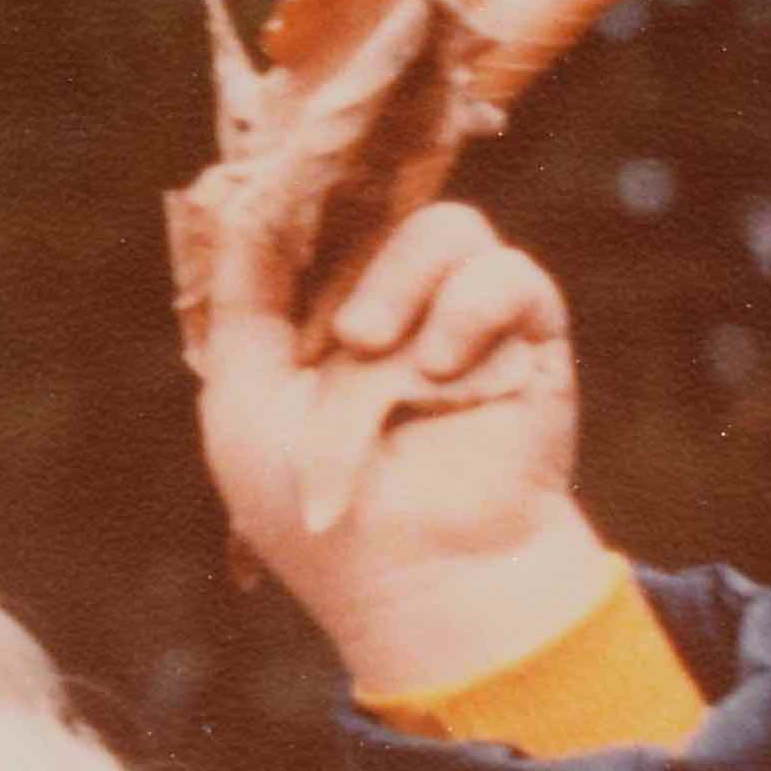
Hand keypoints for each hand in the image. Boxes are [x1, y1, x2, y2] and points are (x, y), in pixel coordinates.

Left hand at [192, 199, 617, 692]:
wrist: (415, 577)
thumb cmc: (312, 511)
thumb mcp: (244, 402)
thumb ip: (242, 302)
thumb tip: (248, 199)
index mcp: (325, 326)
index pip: (323, 224)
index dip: (305, 199)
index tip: (284, 193)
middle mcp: (397, 314)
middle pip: (385, 209)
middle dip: (355, 246)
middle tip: (348, 335)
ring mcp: (463, 322)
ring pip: (447, 228)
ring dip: (406, 278)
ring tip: (380, 353)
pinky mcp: (529, 337)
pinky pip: (508, 272)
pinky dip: (472, 306)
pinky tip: (442, 368)